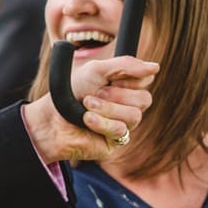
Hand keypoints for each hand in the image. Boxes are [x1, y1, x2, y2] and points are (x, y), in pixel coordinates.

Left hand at [21, 55, 157, 162]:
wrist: (51, 118)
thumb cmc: (71, 92)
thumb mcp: (97, 70)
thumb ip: (126, 65)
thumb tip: (156, 67)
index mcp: (124, 85)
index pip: (146, 79)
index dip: (130, 78)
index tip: (110, 78)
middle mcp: (126, 104)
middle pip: (144, 99)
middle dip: (117, 95)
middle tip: (96, 93)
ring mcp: (122, 123)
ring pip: (135, 116)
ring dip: (108, 109)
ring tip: (87, 106)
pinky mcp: (115, 142)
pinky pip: (121, 131)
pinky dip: (102, 123)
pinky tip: (87, 120)